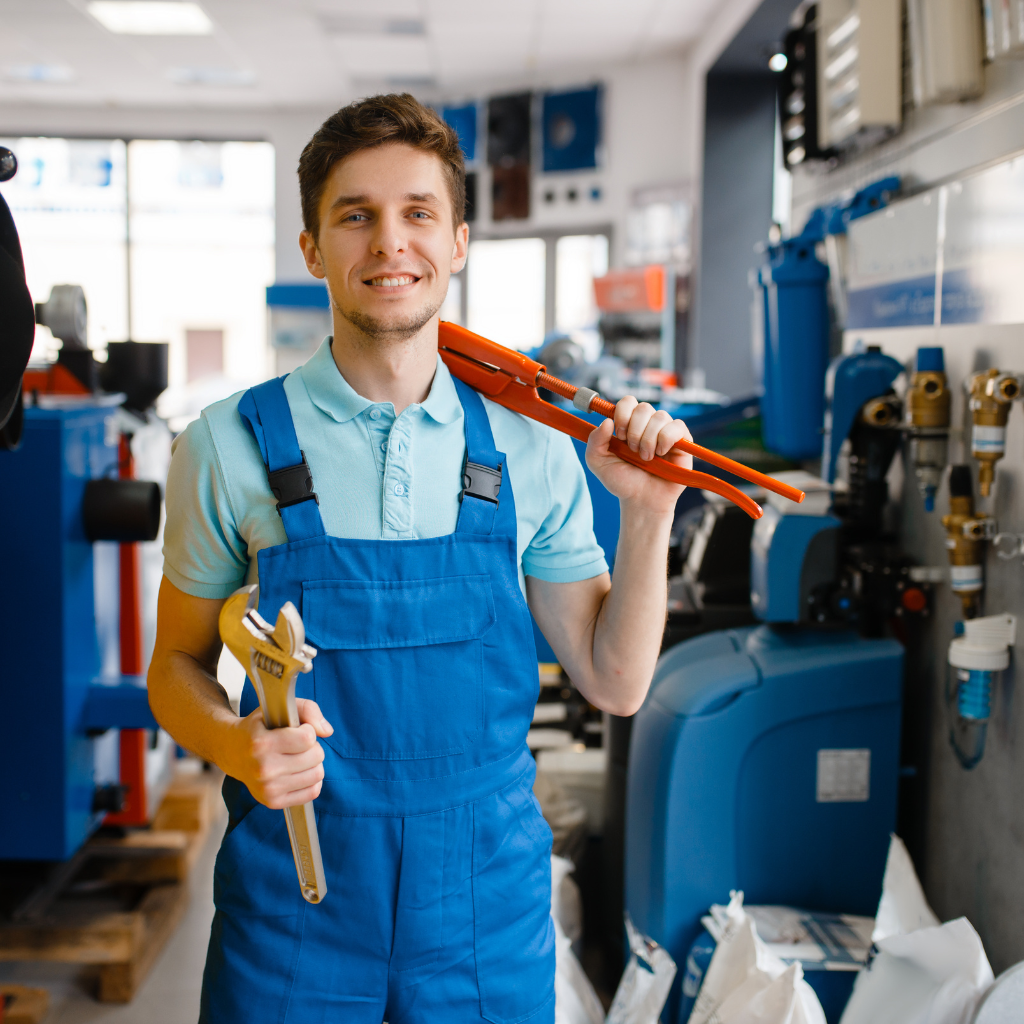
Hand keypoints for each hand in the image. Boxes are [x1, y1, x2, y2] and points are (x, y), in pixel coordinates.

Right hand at [227, 698, 332, 808]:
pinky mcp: (273, 802)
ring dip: (313, 763)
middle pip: (316, 756)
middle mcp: (263, 768)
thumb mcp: (279, 708)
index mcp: (262, 743)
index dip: (308, 730)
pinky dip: (312, 781)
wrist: (231, 751)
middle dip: (312, 747)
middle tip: (297, 745)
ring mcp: (267, 788)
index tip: (297, 729)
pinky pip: (312, 792)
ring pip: (317, 774)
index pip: (308, 738)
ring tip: (298, 757)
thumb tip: (327, 731)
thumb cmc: (261, 727)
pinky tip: (299, 772)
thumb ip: (308, 709)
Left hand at [585, 397, 692, 514]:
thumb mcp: (597, 462)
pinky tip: (660, 453)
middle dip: (635, 430)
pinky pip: (677, 426)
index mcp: (629, 424)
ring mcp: (666, 432)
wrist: (641, 500)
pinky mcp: (683, 441)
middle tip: (632, 450)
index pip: (628, 402)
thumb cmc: (622, 481)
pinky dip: (666, 439)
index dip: (622, 414)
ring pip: (660, 416)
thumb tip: (606, 421)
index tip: (619, 435)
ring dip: (648, 439)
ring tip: (646, 457)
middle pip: (644, 407)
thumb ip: (594, 440)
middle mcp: (648, 425)